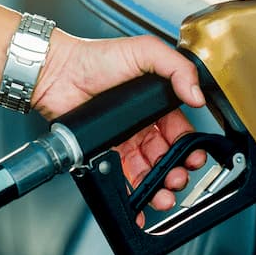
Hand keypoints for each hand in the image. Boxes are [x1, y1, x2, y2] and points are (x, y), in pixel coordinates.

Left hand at [31, 31, 206, 213]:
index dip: (190, 146)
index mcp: (157, 101)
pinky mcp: (106, 151)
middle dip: (177, 170)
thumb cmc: (97, 57)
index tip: (195, 156)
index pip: (181, 130)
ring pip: (149, 170)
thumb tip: (197, 94)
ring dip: (160, 186)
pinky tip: (142, 203)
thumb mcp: (146, 51)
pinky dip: (135, 194)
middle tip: (178, 178)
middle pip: (168, 154)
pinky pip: (123, 177)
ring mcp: (125, 138)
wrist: (58, 72)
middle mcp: (143, 122)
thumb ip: (177, 68)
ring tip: (164, 195)